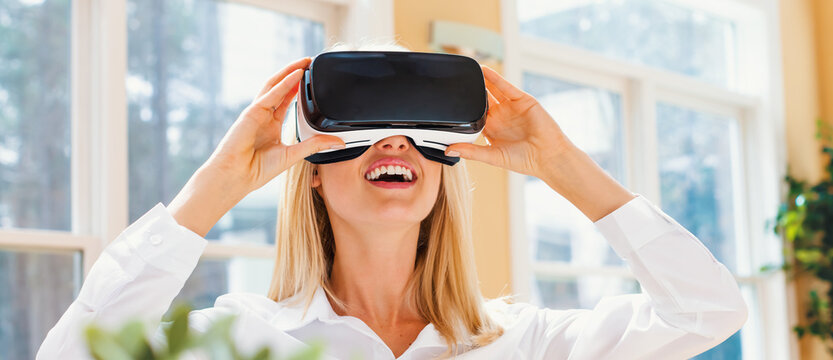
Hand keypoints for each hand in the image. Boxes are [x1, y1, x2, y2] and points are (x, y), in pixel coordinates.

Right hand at [203, 57, 344, 193]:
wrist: (237, 177)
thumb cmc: (258, 170)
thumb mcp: (294, 155)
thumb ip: (315, 145)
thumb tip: (339, 142)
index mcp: (272, 125)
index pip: (287, 100)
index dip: (298, 88)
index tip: (312, 78)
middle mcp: (264, 116)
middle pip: (281, 88)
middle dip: (295, 73)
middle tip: (311, 62)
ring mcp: (257, 112)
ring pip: (274, 85)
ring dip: (289, 72)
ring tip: (305, 61)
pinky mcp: (251, 113)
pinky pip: (270, 95)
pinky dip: (283, 84)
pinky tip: (296, 74)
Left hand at [446, 66, 633, 220]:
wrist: (548, 156)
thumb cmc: (523, 161)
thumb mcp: (492, 156)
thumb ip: (470, 151)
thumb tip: (448, 151)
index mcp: (492, 131)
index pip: (473, 116)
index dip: (463, 109)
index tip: (448, 102)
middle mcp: (501, 117)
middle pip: (482, 100)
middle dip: (470, 92)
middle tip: (454, 82)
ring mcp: (511, 108)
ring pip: (492, 91)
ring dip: (480, 81)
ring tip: (466, 71)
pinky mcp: (522, 100)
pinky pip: (506, 86)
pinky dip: (495, 78)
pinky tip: (483, 70)